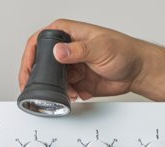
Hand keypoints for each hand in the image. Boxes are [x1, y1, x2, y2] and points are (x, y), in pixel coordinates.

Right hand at [18, 20, 144, 101]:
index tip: (27, 71)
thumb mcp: (100, 48)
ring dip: (57, 89)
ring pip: (52, 79)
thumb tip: (59, 51)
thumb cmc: (124, 51)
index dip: (30, 55)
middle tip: (38, 89)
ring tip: (69, 91)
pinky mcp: (77, 80)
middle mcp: (68, 48)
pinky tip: (77, 94)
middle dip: (40, 77)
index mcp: (69, 33)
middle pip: (41, 62)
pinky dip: (68, 95)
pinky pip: (64, 90)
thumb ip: (78, 50)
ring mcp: (71, 65)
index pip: (40, 40)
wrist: (136, 71)